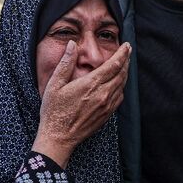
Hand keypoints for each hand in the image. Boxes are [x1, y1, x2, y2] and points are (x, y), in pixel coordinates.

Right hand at [33, 41, 130, 167]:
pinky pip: (119, 98)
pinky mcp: (107, 115)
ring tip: (125, 64)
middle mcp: (102, 94)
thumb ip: (65, 63)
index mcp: (90, 84)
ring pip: (122, 85)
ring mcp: (106, 106)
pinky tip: (118, 84)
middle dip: (127, 60)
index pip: (114, 65)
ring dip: (125, 73)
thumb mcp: (55, 84)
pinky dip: (121, 87)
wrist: (58, 137)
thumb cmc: (54, 111)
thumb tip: (72, 45)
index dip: (123, 53)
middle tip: (128, 51)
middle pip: (122, 74)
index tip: (127, 45)